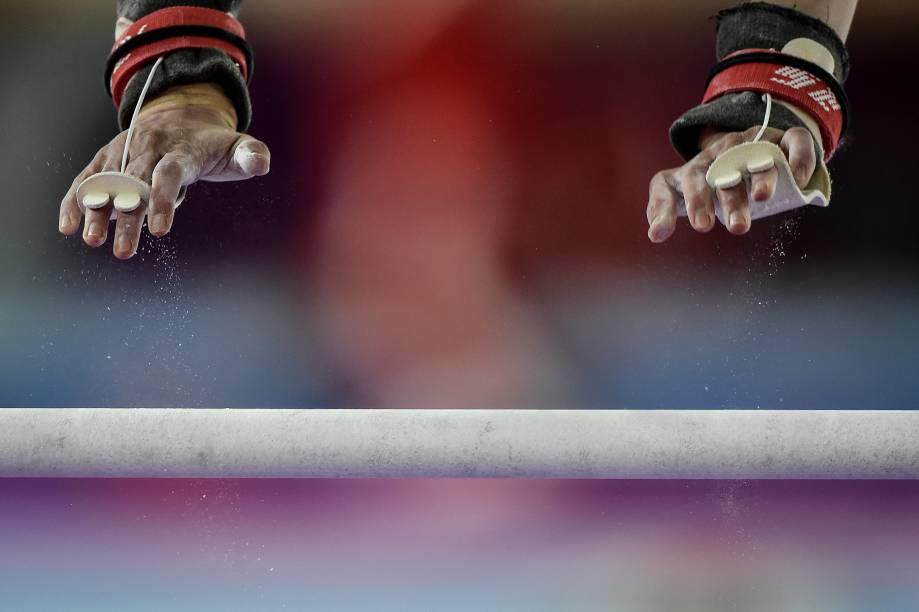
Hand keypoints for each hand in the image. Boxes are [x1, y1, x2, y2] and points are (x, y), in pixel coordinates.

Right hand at [59, 84, 270, 258]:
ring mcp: (124, 152)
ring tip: (91, 240)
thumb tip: (260, 163)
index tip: (160, 231)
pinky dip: (76, 199)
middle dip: (127, 218)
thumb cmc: (213, 142)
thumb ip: (251, 154)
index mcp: (181, 150)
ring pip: (108, 183)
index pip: (170, 174)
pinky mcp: (107, 159)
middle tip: (122, 251)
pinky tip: (68, 226)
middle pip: (134, 185)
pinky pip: (87, 178)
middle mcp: (148, 149)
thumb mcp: (237, 146)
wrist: (183, 113)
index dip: (163, 200)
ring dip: (97, 212)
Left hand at [647, 126, 816, 242]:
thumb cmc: (709, 180)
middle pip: (713, 175)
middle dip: (724, 200)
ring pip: (753, 156)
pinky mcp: (780, 137)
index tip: (690, 228)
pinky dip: (798, 156)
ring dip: (758, 176)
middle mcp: (717, 155)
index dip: (667, 208)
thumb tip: (653, 234)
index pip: (667, 185)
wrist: (743, 145)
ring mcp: (749, 143)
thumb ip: (663, 212)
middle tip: (735, 227)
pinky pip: (794, 140)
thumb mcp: (681, 194)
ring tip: (761, 198)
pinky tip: (799, 179)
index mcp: (690, 172)